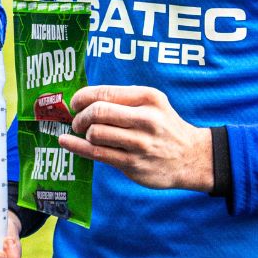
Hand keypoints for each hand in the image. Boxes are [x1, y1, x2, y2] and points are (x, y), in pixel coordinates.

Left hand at [62, 84, 213, 191]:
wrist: (190, 157)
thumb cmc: (164, 125)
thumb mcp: (153, 102)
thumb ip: (123, 98)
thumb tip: (84, 97)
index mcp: (148, 98)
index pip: (105, 93)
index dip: (83, 97)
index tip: (75, 102)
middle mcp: (145, 119)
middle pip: (98, 112)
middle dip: (80, 116)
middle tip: (77, 120)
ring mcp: (139, 143)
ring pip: (96, 134)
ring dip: (83, 133)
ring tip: (85, 133)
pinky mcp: (133, 164)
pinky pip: (97, 154)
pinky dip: (77, 147)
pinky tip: (66, 142)